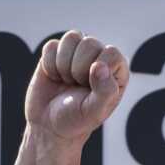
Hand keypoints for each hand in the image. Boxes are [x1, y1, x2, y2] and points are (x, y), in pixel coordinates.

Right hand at [25, 30, 128, 146]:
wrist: (48, 126)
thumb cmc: (76, 120)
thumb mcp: (94, 112)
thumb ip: (104, 91)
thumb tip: (99, 66)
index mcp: (116, 70)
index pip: (111, 52)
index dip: (97, 69)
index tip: (90, 88)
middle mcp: (99, 57)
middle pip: (90, 42)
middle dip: (78, 69)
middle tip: (77, 87)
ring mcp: (77, 53)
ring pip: (71, 38)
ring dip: (63, 65)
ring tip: (67, 82)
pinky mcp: (56, 53)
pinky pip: (51, 46)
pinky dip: (49, 65)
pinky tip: (55, 78)